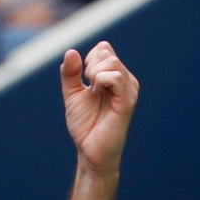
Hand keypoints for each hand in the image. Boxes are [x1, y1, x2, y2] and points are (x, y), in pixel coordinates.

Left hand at [60, 41, 139, 178]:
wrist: (90, 150)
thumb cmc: (85, 124)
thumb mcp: (73, 95)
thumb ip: (70, 74)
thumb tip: (71, 52)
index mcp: (114, 77)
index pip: (104, 49)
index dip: (89, 58)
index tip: (84, 78)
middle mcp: (125, 81)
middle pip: (107, 54)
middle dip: (90, 66)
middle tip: (89, 87)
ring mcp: (128, 91)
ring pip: (112, 63)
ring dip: (94, 73)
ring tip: (93, 91)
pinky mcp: (127, 102)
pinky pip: (116, 78)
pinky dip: (101, 79)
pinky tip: (97, 91)